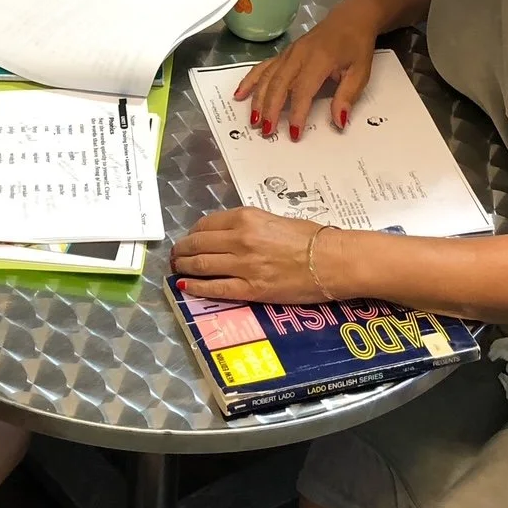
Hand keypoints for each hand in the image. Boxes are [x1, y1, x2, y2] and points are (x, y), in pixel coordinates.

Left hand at [170, 208, 335, 304]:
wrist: (332, 261)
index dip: (193, 234)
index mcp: (246, 218)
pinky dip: (196, 287)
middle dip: (182, 250)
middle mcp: (239, 239)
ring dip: (184, 267)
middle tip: (176, 255)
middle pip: (198, 244)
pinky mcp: (250, 289)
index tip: (190, 239)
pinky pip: (215, 289)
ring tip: (177, 269)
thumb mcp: (275, 220)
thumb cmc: (311, 238)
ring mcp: (243, 265)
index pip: (206, 225)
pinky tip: (185, 286)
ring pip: (201, 265)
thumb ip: (249, 226)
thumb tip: (230, 235)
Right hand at [233, 0, 383, 140]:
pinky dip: (249, 80)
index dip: (297, 113)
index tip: (294, 133)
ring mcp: (288, 53)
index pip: (303, 89)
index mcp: (320, 59)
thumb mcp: (361, 72)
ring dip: (258, 99)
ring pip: (267, 77)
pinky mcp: (283, 53)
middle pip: (279, 84)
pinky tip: (240, 94)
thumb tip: (338, 121)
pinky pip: (262, 67)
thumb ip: (347, 97)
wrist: (351, 19)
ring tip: (253, 120)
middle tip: (267, 131)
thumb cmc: (356, 45)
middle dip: (270, 109)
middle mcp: (299, 54)